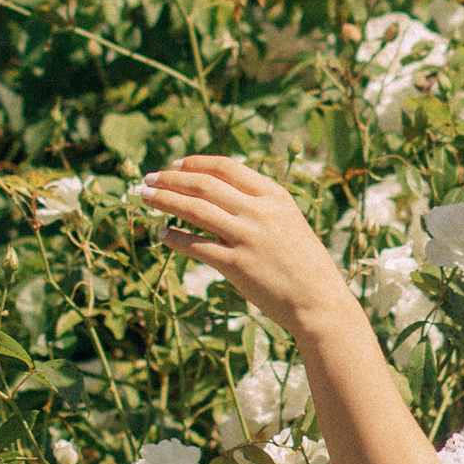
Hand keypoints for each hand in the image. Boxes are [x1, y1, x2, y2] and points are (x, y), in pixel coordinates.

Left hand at [138, 156, 351, 339]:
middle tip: (148, 179)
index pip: (227, 168)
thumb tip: (220, 193)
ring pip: (195, 210)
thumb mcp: (288, 221)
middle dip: (171, 179)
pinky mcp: (236, 265)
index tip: (174, 165)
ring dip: (165, 200)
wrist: (319, 300)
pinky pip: (196, 246)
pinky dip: (174, 237)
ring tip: (144, 197)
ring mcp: (247, 238)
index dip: (196, 163)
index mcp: (275, 196)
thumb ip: (260, 204)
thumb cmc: (304, 263)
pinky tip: (161, 234)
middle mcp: (260, 212)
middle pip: (204, 185)